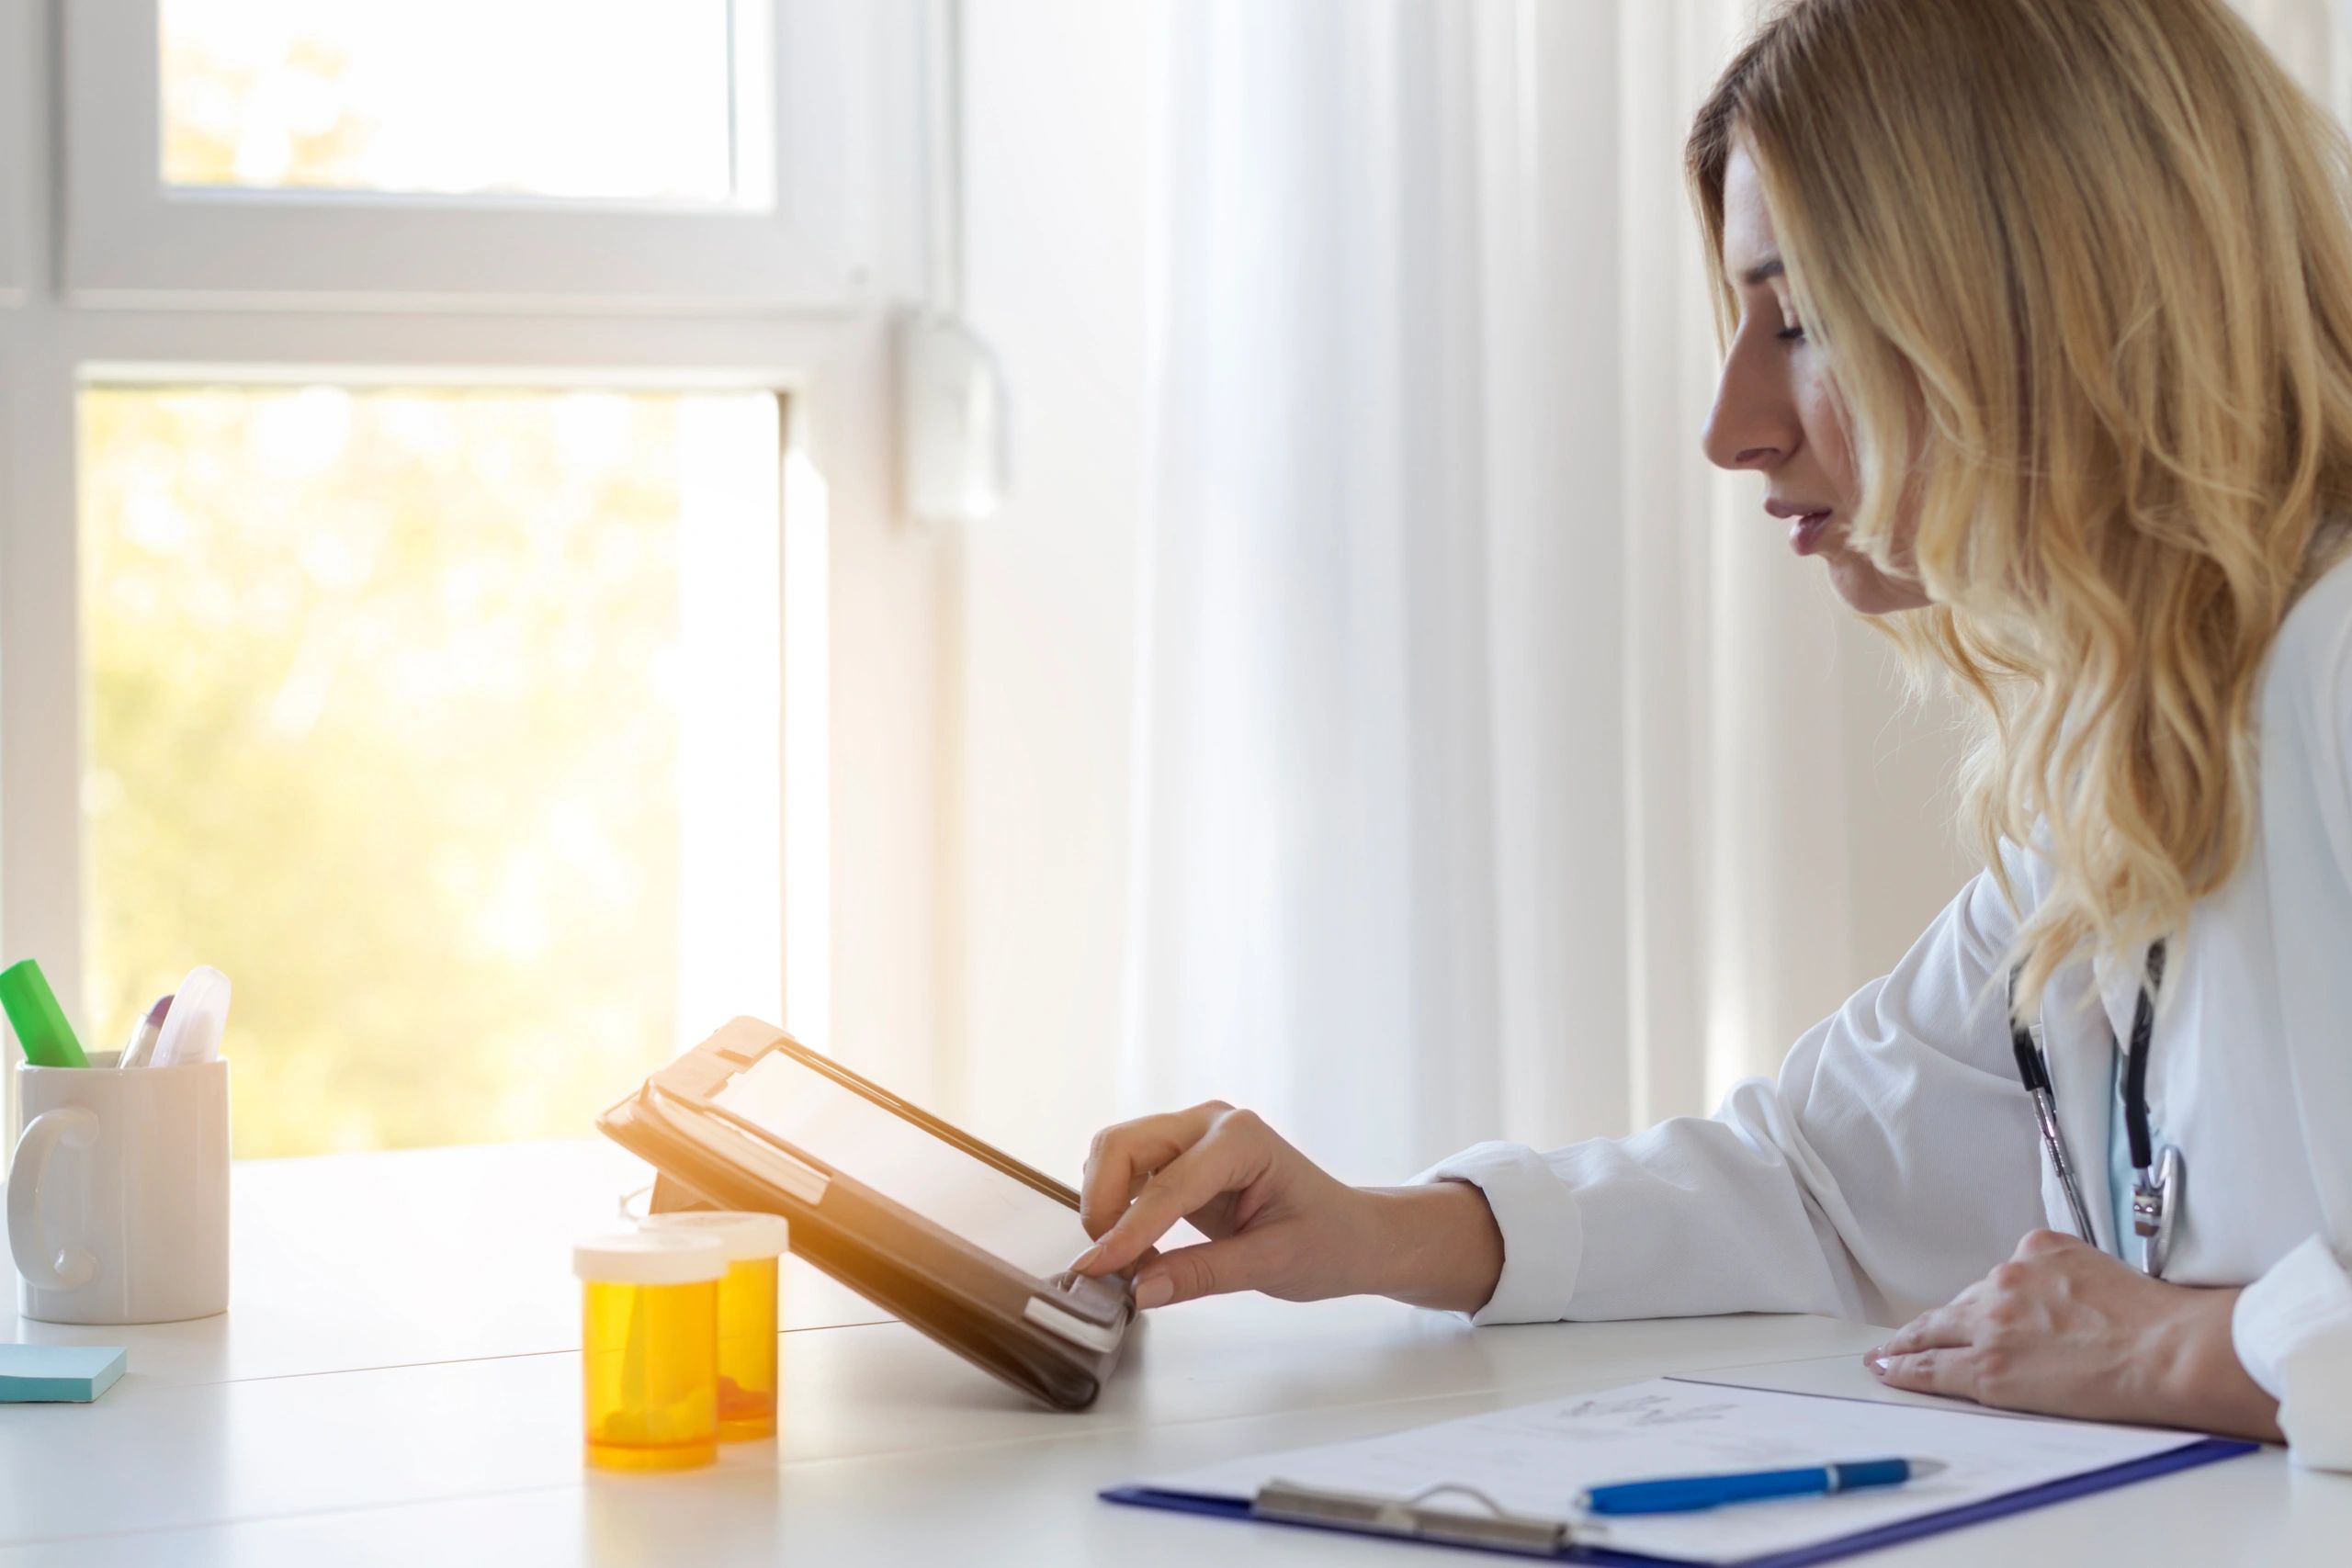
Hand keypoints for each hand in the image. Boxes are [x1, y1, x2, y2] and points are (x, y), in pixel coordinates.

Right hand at [1070, 1100, 1503, 1312]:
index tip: (1096, 1269)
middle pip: (1122, 1147)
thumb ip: (1203, 1274)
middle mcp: (1211, 1123)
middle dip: (1104, 1206)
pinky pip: (1128, 1172)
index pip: (1167, 1186)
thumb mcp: (1273, 1264)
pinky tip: (1140, 1249)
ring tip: (1130, 1263)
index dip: (1128, 1231)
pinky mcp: (1180, 1158)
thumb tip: (1139, 1289)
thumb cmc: (1331, 1240)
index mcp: (1242, 1138)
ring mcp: (1192, 1135)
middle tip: (1110, 1268)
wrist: (1354, 1234)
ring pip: (1116, 1155)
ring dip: (1107, 1207)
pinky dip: (1118, 1209)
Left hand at [1867, 1230, 2282, 1440]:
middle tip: (1911, 1334)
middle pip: (1962, 1305)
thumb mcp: (2104, 1269)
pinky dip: (1906, 1369)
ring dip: (1912, 1343)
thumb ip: (2068, 1278)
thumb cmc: (2158, 1321)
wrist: (2169, 1349)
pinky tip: (1889, 1370)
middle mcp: (2007, 1279)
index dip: (1983, 1303)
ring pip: (1937, 1332)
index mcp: (2037, 1250)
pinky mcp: (1989, 1366)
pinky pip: (1934, 1367)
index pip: (1998, 1280)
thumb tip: (2062, 1300)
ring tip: (1889, 1355)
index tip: (1969, 1310)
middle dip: (1940, 1322)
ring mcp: (1993, 1323)